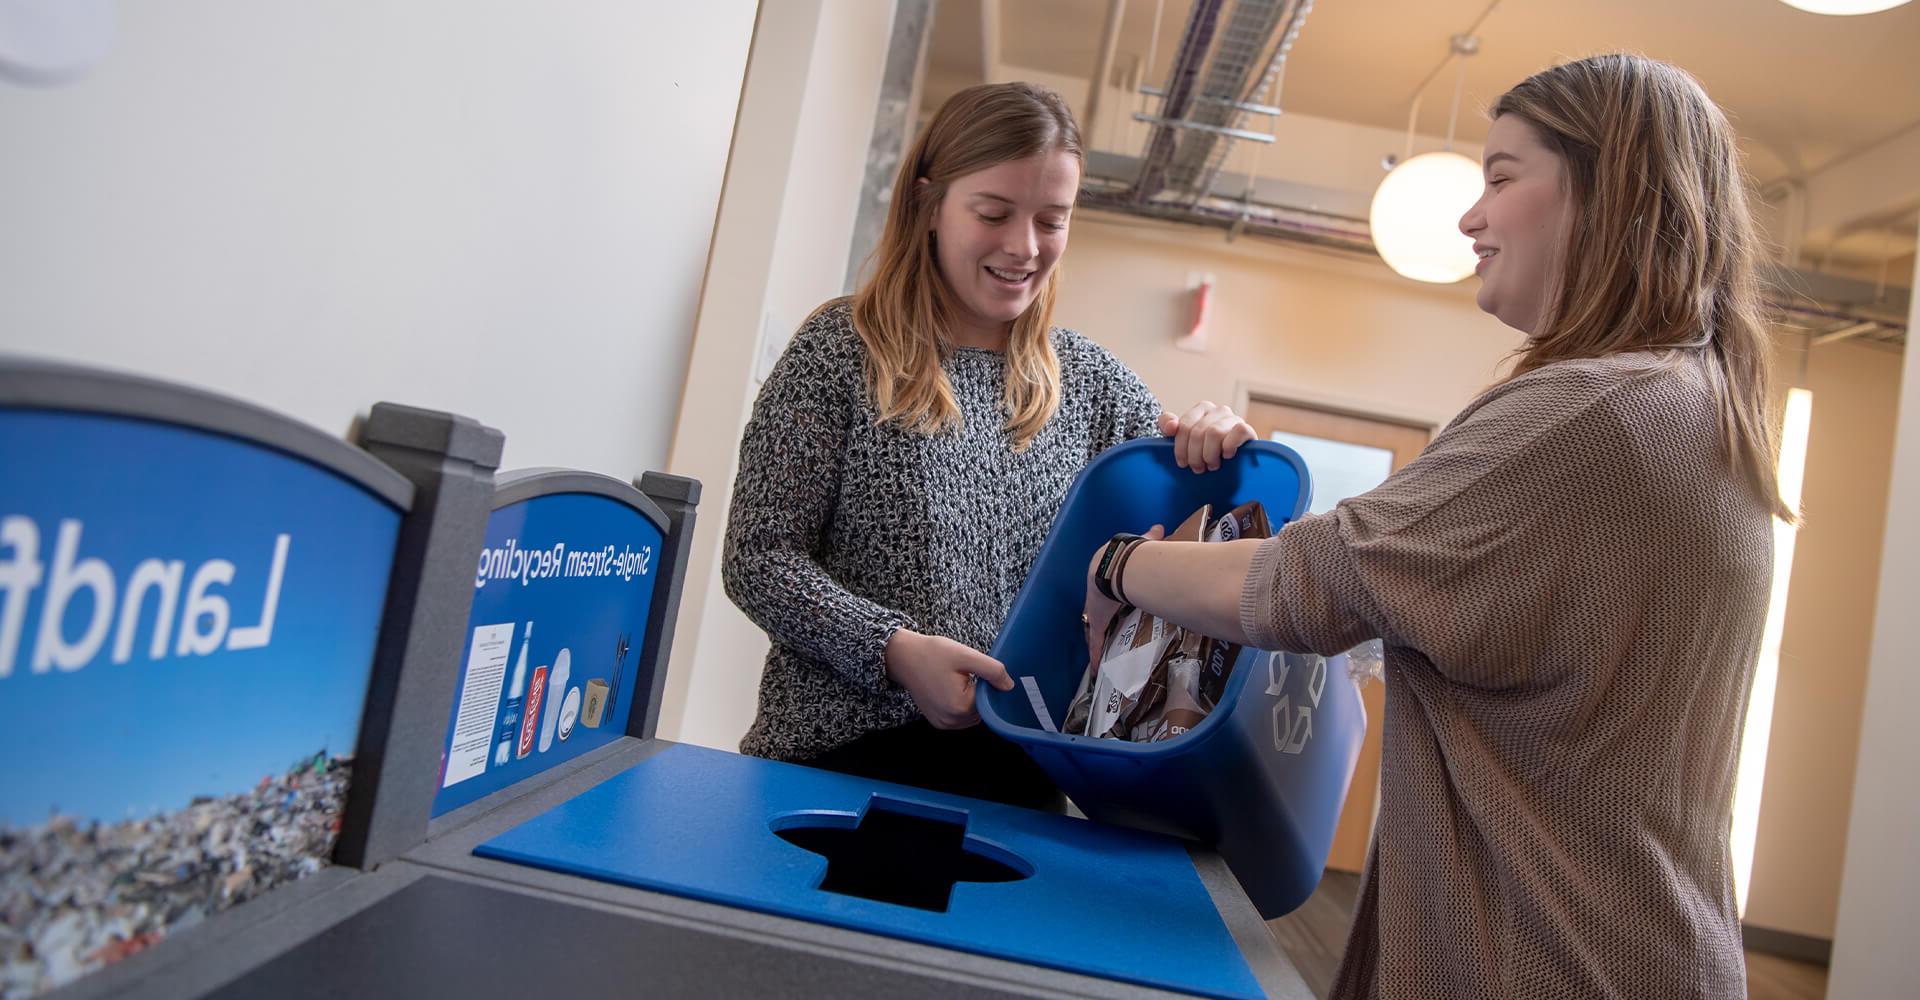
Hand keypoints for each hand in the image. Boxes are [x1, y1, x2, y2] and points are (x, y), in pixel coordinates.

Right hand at [884, 629, 1013, 728]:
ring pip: (971, 715)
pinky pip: (959, 717)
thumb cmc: (932, 653)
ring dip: (970, 700)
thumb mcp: (965, 656)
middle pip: (981, 710)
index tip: (975, 671)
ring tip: (956, 680)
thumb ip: (992, 671)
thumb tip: (1009, 686)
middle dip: (978, 693)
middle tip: (964, 674)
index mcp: (960, 707)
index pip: (989, 700)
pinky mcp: (937, 722)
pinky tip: (950, 688)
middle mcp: (951, 721)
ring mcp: (943, 724)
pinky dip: (960, 705)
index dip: (987, 684)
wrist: (903, 657)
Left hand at [1083, 524, 1164, 674]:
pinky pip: (1096, 642)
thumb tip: (1159, 528)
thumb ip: (1149, 538)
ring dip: (1097, 639)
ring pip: (1095, 629)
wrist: (1113, 565)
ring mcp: (1096, 611)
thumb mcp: (1139, 546)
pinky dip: (1095, 655)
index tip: (1111, 602)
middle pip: (1099, 611)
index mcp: (1106, 579)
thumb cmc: (1125, 556)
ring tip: (1100, 654)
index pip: (1106, 590)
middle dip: (1101, 620)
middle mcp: (1098, 596)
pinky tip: (1095, 669)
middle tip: (1106, 629)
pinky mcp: (1097, 624)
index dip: (1107, 597)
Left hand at [1158, 402, 1255, 472]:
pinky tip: (1227, 456)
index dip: (1180, 447)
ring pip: (1214, 433)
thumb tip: (1171, 426)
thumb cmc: (1205, 450)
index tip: (1182, 463)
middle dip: (1194, 455)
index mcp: (1202, 408)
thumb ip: (1168, 426)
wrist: (1235, 463)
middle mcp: (1219, 410)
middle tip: (1198, 468)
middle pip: (1198, 431)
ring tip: (1211, 465)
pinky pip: (1238, 431)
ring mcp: (1234, 419)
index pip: (1184, 425)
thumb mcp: (1183, 439)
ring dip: (1210, 454)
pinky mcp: (1248, 429)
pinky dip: (1229, 446)